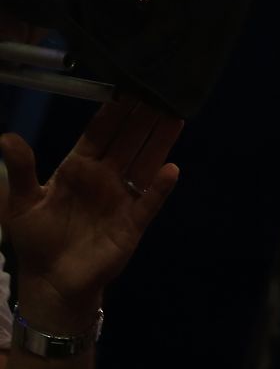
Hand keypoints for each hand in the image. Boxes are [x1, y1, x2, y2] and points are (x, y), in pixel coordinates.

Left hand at [1, 97, 181, 331]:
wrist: (51, 281)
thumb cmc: (35, 240)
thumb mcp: (19, 203)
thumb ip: (20, 169)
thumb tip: (6, 136)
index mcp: (77, 168)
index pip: (100, 133)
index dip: (114, 111)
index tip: (127, 86)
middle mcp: (105, 178)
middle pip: (128, 141)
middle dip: (144, 117)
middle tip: (159, 90)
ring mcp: (122, 199)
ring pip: (144, 163)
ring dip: (159, 141)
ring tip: (174, 115)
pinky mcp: (133, 224)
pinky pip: (150, 202)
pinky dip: (160, 187)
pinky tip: (170, 170)